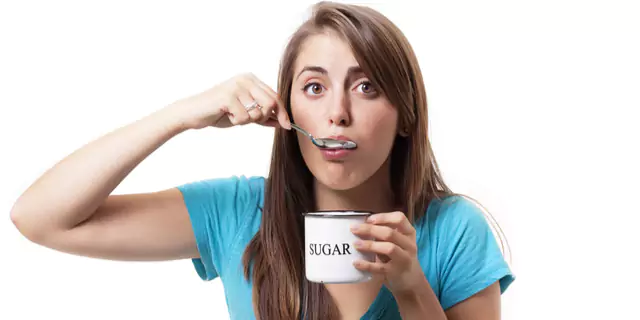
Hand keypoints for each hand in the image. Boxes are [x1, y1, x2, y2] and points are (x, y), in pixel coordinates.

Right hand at [163, 73, 290, 129]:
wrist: (193, 113)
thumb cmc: (218, 113)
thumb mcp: (244, 114)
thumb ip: (262, 115)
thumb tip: (281, 122)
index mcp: (250, 79)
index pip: (275, 96)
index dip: (282, 112)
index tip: (287, 126)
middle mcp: (245, 79)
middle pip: (271, 102)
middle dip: (264, 117)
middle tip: (248, 120)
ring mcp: (237, 86)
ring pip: (258, 112)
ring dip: (248, 120)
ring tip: (233, 115)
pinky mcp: (228, 96)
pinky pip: (245, 118)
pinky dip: (237, 122)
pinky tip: (225, 115)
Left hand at [350, 211, 425, 295]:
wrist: (411, 280)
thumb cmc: (399, 256)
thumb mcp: (397, 242)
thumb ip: (385, 233)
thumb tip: (362, 224)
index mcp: (409, 233)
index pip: (399, 218)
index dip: (383, 217)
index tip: (368, 219)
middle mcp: (409, 245)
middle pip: (390, 233)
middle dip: (370, 229)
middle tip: (354, 229)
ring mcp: (404, 259)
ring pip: (388, 248)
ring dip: (370, 245)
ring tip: (355, 244)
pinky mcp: (396, 273)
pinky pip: (380, 268)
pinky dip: (367, 265)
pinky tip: (356, 263)